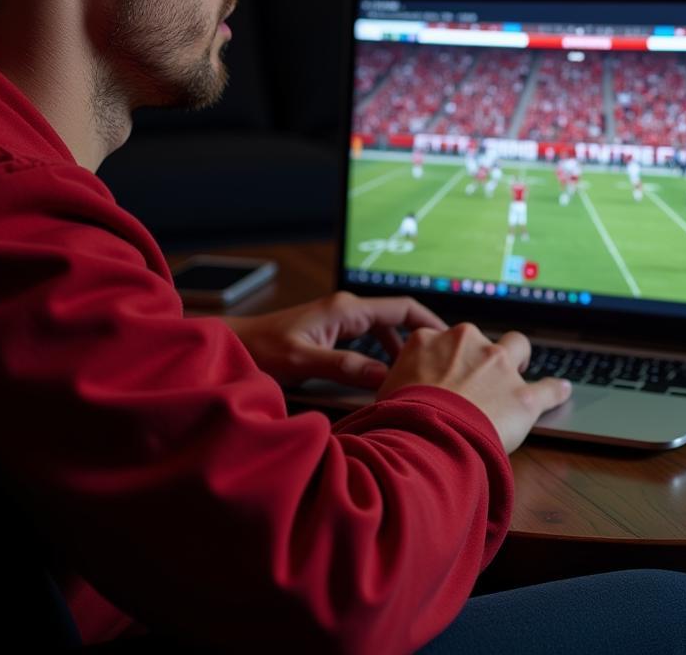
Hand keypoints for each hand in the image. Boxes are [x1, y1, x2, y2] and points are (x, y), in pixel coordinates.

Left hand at [221, 291, 445, 387]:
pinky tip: (383, 378)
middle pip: (397, 320)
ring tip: (415, 376)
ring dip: (399, 351)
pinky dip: (380, 357)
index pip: (401, 307)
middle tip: (437, 366)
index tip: (451, 340)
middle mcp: (346, 309)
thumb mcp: (304, 361)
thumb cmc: (261, 349)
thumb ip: (344, 366)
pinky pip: (367, 340)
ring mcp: (339, 320)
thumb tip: (385, 377)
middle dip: (418, 341)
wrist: (233, 346)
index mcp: (346, 308)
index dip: (429, 322)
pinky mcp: (331, 333)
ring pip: (383, 332)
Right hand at [377, 323, 570, 453]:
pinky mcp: (523, 395)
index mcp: (429, 339)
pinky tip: (563, 391)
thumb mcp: (385, 390)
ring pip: (518, 348)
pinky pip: (549, 387)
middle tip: (476, 383)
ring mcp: (497, 365)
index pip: (442, 340)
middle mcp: (465, 342)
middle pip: (481, 339)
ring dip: (517, 361)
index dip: (447, 359)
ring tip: (514, 381)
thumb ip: (398, 381)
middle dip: (481, 357)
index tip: (447, 374)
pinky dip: (556, 390)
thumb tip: (394, 393)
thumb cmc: (399, 418)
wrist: (424, 436)